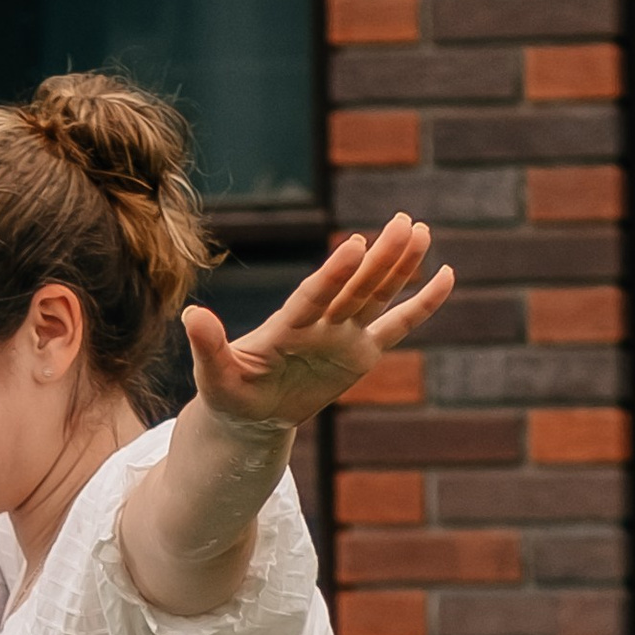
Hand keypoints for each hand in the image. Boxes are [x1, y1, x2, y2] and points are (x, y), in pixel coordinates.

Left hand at [183, 217, 453, 436]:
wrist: (249, 413)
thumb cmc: (229, 392)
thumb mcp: (214, 376)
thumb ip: (208, 346)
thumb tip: (189, 315)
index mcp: (287, 326)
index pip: (315, 296)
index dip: (334, 274)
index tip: (355, 245)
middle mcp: (320, 323)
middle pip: (354, 287)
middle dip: (380, 259)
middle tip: (403, 222)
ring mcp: (343, 335)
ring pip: (377, 296)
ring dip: (400, 267)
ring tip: (421, 230)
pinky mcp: (361, 353)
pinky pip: (397, 326)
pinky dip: (421, 305)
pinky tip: (446, 276)